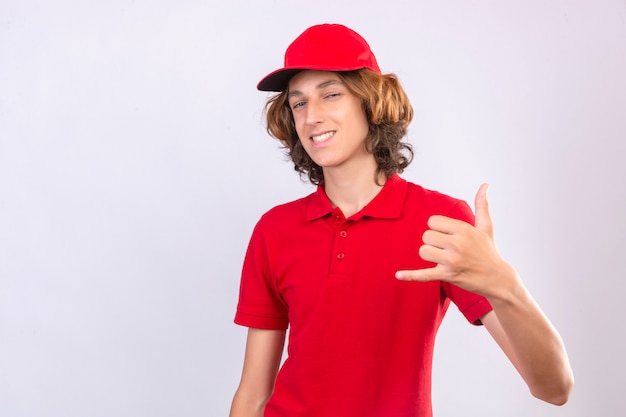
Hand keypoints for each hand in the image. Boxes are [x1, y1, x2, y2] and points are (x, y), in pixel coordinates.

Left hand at [395, 184, 515, 298]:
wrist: (497, 278)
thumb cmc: (489, 250)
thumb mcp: (486, 226)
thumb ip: (481, 205)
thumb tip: (485, 185)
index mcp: (463, 229)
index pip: (432, 221)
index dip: (437, 228)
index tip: (447, 235)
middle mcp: (457, 244)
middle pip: (426, 236)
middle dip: (432, 242)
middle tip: (445, 248)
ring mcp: (451, 261)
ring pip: (423, 251)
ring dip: (429, 254)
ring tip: (442, 258)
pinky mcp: (447, 275)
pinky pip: (424, 274)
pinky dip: (410, 275)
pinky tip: (398, 274)